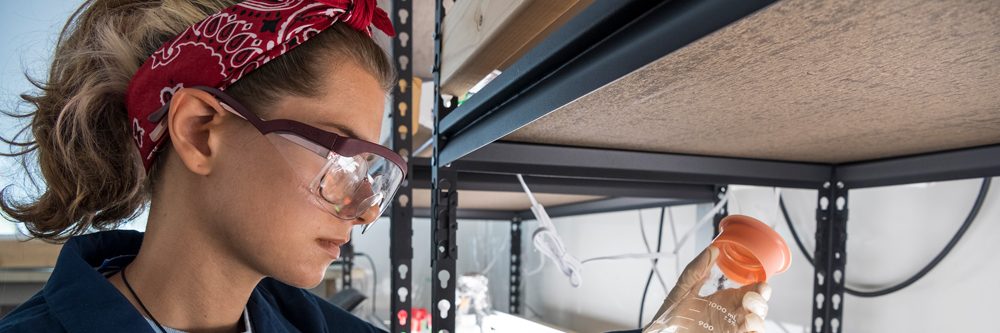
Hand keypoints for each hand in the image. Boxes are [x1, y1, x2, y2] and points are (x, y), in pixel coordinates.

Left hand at [643, 247, 770, 332]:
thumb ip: (695, 271)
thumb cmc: (669, 318)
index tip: (760, 282)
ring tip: (749, 313)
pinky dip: (755, 329)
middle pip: (759, 306)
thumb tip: (711, 250)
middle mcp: (731, 314)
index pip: (751, 290)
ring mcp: (731, 328)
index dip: (761, 286)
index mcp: (724, 299)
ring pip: (758, 322)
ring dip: (759, 316)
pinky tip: (747, 323)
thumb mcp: (682, 291)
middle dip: (762, 300)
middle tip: (753, 295)